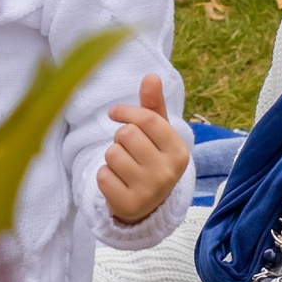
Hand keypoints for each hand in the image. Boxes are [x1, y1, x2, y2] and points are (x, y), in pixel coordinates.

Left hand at [98, 74, 191, 229]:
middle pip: (126, 134)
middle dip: (120, 138)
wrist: (148, 205)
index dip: (126, 112)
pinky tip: (118, 182)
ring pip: (112, 154)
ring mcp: (149, 192)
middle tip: (128, 150)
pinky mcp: (129, 205)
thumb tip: (151, 76)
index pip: (147, 120)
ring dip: (112, 157)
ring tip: (124, 167)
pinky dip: (105, 175)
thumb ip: (153, 105)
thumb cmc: (152, 158)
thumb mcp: (157, 133)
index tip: (115, 113)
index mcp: (179, 151)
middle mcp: (168, 173)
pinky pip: (102, 176)